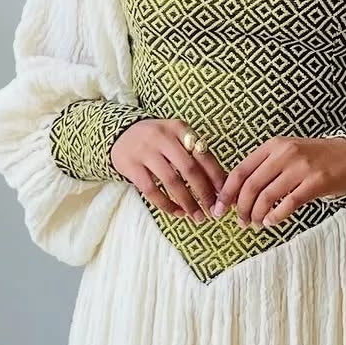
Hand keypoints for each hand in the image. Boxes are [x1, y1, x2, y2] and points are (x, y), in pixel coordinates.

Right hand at [109, 119, 226, 220]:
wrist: (120, 134)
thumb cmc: (157, 140)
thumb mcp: (175, 137)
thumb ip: (194, 154)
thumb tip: (221, 183)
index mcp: (179, 128)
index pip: (203, 154)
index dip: (216, 176)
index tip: (224, 194)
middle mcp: (163, 137)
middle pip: (189, 168)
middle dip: (204, 192)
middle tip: (213, 210)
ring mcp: (145, 151)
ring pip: (171, 181)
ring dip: (187, 202)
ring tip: (197, 216)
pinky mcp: (131, 166)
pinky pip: (151, 190)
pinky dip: (166, 204)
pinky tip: (177, 212)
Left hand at [212, 136, 345, 228]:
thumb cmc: (313, 158)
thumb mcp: (286, 154)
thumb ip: (264, 168)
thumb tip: (236, 195)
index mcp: (273, 146)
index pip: (241, 170)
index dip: (227, 192)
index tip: (219, 209)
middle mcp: (285, 154)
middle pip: (251, 186)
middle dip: (241, 208)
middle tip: (240, 222)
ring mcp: (301, 168)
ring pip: (267, 197)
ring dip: (257, 215)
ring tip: (255, 224)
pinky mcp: (315, 182)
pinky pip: (288, 204)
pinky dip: (275, 216)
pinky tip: (271, 222)